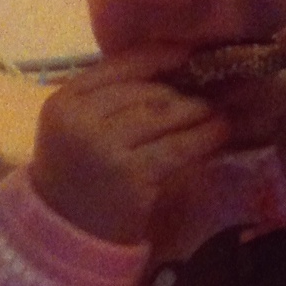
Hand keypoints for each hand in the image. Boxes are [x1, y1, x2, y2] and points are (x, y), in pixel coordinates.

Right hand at [30, 48, 230, 245]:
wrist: (68, 233)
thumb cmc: (79, 178)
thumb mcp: (78, 129)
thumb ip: (109, 99)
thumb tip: (170, 70)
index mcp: (65, 100)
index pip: (119, 64)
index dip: (158, 55)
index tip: (188, 52)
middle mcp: (82, 119)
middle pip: (145, 90)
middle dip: (183, 88)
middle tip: (213, 87)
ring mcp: (106, 147)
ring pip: (163, 114)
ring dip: (197, 109)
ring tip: (219, 109)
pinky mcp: (133, 175)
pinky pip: (177, 147)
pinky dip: (203, 137)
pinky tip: (220, 131)